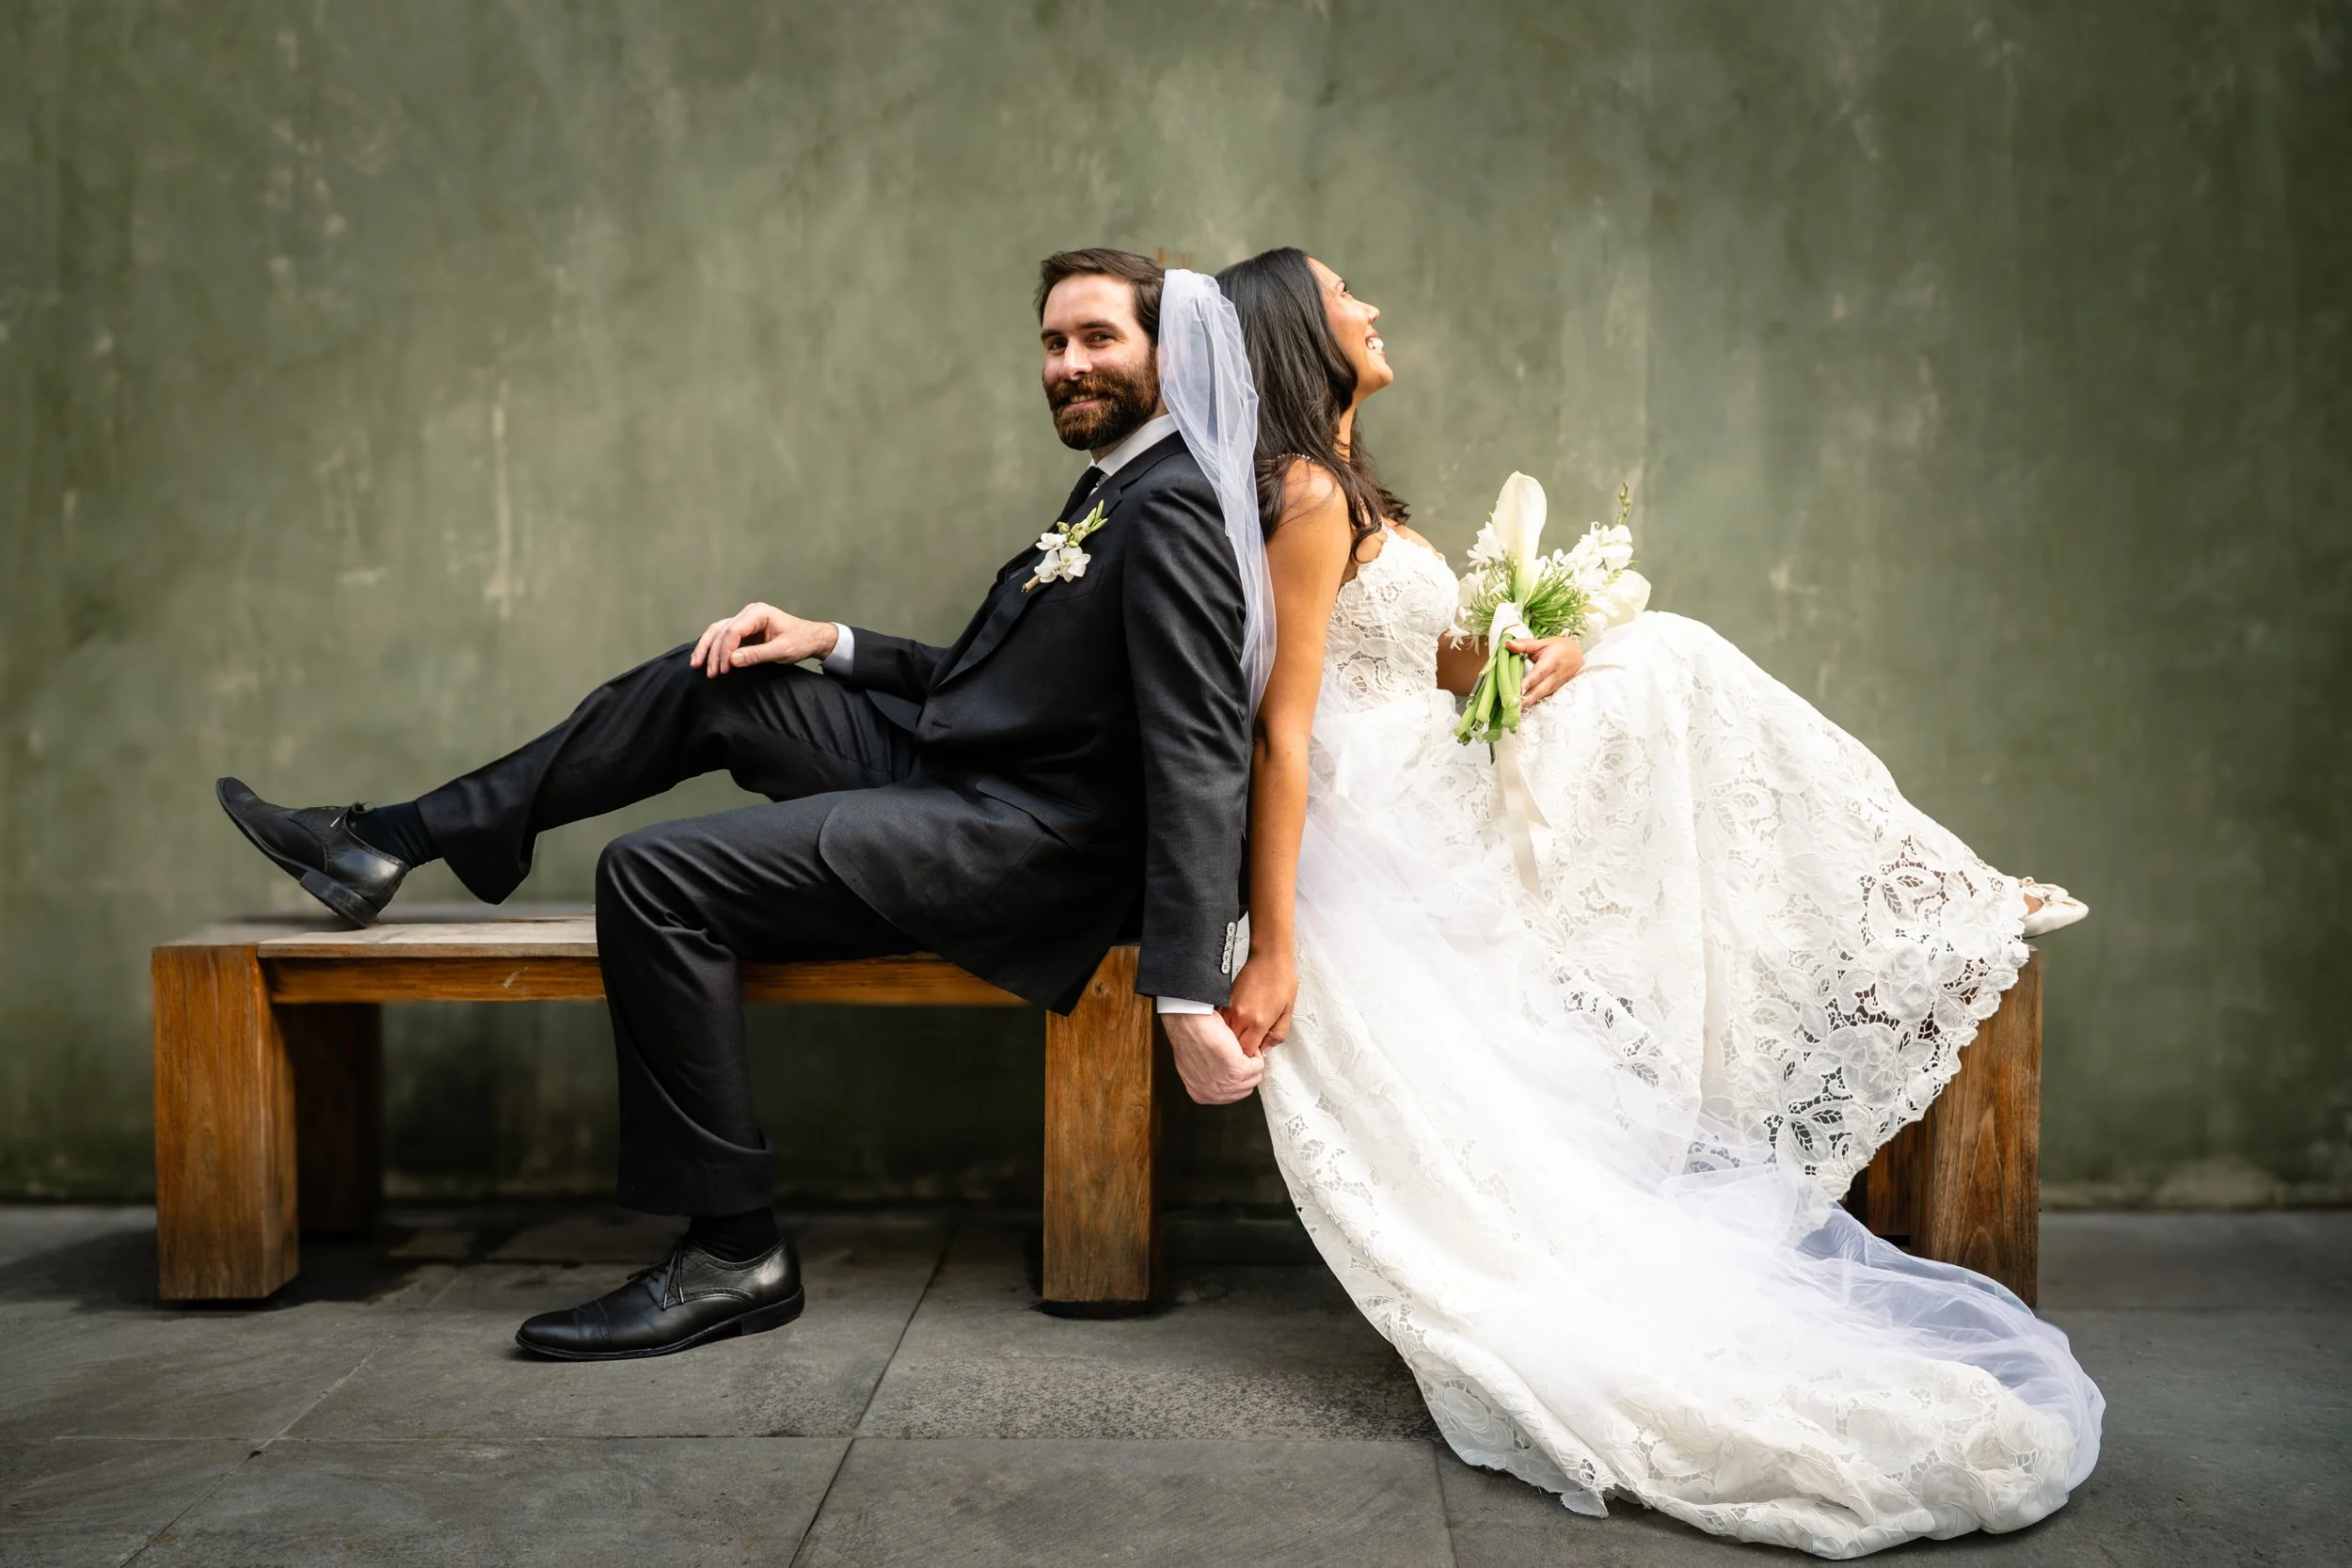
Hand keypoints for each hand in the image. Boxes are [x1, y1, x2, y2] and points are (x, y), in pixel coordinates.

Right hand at [690, 603, 838, 678]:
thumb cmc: (800, 641)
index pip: (733, 630)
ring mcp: (744, 620)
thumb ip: (756, 655)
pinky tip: (705, 659)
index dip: (725, 650)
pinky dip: (713, 648)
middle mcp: (748, 613)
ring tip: (697, 665)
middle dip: (713, 652)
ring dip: (707, 649)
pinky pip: (723, 636)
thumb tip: (732, 660)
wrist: (810, 638)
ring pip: (717, 631)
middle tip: (711, 673)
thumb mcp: (781, 650)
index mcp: (759, 613)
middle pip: (721, 630)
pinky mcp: (743, 629)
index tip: (725, 668)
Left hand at [1162, 1011, 1263, 1104]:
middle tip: (1240, 1055)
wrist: (1188, 1024)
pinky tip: (1242, 1046)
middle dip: (1246, 1071)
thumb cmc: (1187, 1037)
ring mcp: (1226, 1084)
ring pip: (1254, 1078)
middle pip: (1245, 1088)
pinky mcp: (1237, 1071)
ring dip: (1251, 1062)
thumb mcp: (1193, 1067)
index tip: (1235, 1063)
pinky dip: (1254, 1054)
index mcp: (1201, 1095)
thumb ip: (1207, 1078)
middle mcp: (1214, 1094)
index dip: (1236, 1076)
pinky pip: (1257, 1066)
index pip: (1231, 1094)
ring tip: (1241, 1050)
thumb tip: (1222, 1076)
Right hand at [1221, 952, 1295, 1057]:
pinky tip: (1233, 1025)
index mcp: (1259, 1021)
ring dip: (1231, 1039)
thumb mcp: (1288, 1012)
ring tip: (1240, 1037)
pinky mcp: (1224, 1000)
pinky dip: (1225, 1026)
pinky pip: (1221, 1021)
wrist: (1270, 957)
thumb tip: (1266, 1049)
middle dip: (1239, 1051)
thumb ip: (1278, 1034)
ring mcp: (1230, 1007)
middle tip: (1247, 1048)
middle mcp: (1241, 1016)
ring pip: (1223, 1034)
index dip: (1250, 1058)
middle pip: (1232, 1045)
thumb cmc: (1282, 980)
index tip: (1254, 1056)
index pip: (1246, 1051)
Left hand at [1508, 635, 1584, 705]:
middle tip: (1513, 706)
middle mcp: (1555, 675)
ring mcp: (1555, 685)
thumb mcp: (1542, 643)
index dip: (1530, 681)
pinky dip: (1532, 702)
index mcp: (1552, 661)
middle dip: (1527, 699)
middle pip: (1540, 689)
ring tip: (1514, 710)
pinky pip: (1542, 697)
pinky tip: (1520, 707)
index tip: (1520, 688)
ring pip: (1541, 695)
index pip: (1540, 672)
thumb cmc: (1558, 647)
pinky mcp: (1554, 690)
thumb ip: (1524, 644)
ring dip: (1528, 703)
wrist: (1577, 655)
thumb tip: (1507, 644)